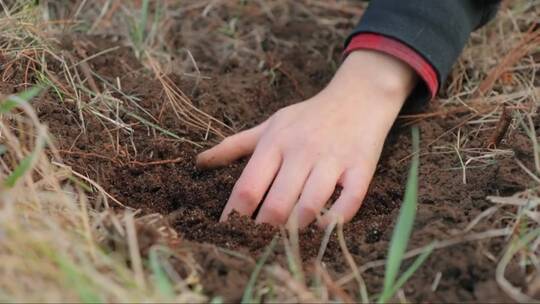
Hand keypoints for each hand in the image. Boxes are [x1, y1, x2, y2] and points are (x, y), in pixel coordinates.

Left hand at [197, 50, 416, 227]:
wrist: (358, 97)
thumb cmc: (308, 116)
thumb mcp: (270, 125)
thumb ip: (235, 145)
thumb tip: (199, 163)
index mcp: (275, 143)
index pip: (247, 187)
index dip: (234, 216)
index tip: (227, 233)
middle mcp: (301, 151)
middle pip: (276, 205)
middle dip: (263, 231)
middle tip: (258, 243)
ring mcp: (332, 160)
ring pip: (309, 207)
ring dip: (296, 229)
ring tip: (288, 239)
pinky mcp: (360, 168)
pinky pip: (348, 203)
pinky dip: (334, 221)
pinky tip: (323, 227)